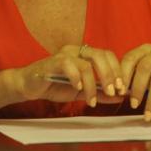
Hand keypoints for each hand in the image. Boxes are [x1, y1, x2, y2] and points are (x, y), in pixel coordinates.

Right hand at [8, 44, 125, 106]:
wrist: (28, 87)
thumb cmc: (55, 86)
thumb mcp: (82, 92)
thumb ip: (100, 93)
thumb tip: (120, 97)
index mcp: (85, 54)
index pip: (108, 55)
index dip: (117, 70)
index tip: (122, 88)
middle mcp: (77, 50)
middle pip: (101, 56)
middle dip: (109, 75)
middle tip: (113, 92)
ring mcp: (65, 54)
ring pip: (86, 64)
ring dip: (92, 84)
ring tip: (92, 100)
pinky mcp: (53, 61)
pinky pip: (69, 65)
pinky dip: (76, 78)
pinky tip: (77, 89)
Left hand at [120, 44, 150, 119]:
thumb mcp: (146, 72)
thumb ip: (132, 77)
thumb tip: (116, 91)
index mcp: (145, 49)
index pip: (130, 58)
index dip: (123, 76)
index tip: (119, 92)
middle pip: (144, 68)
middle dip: (136, 88)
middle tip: (133, 105)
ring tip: (147, 113)